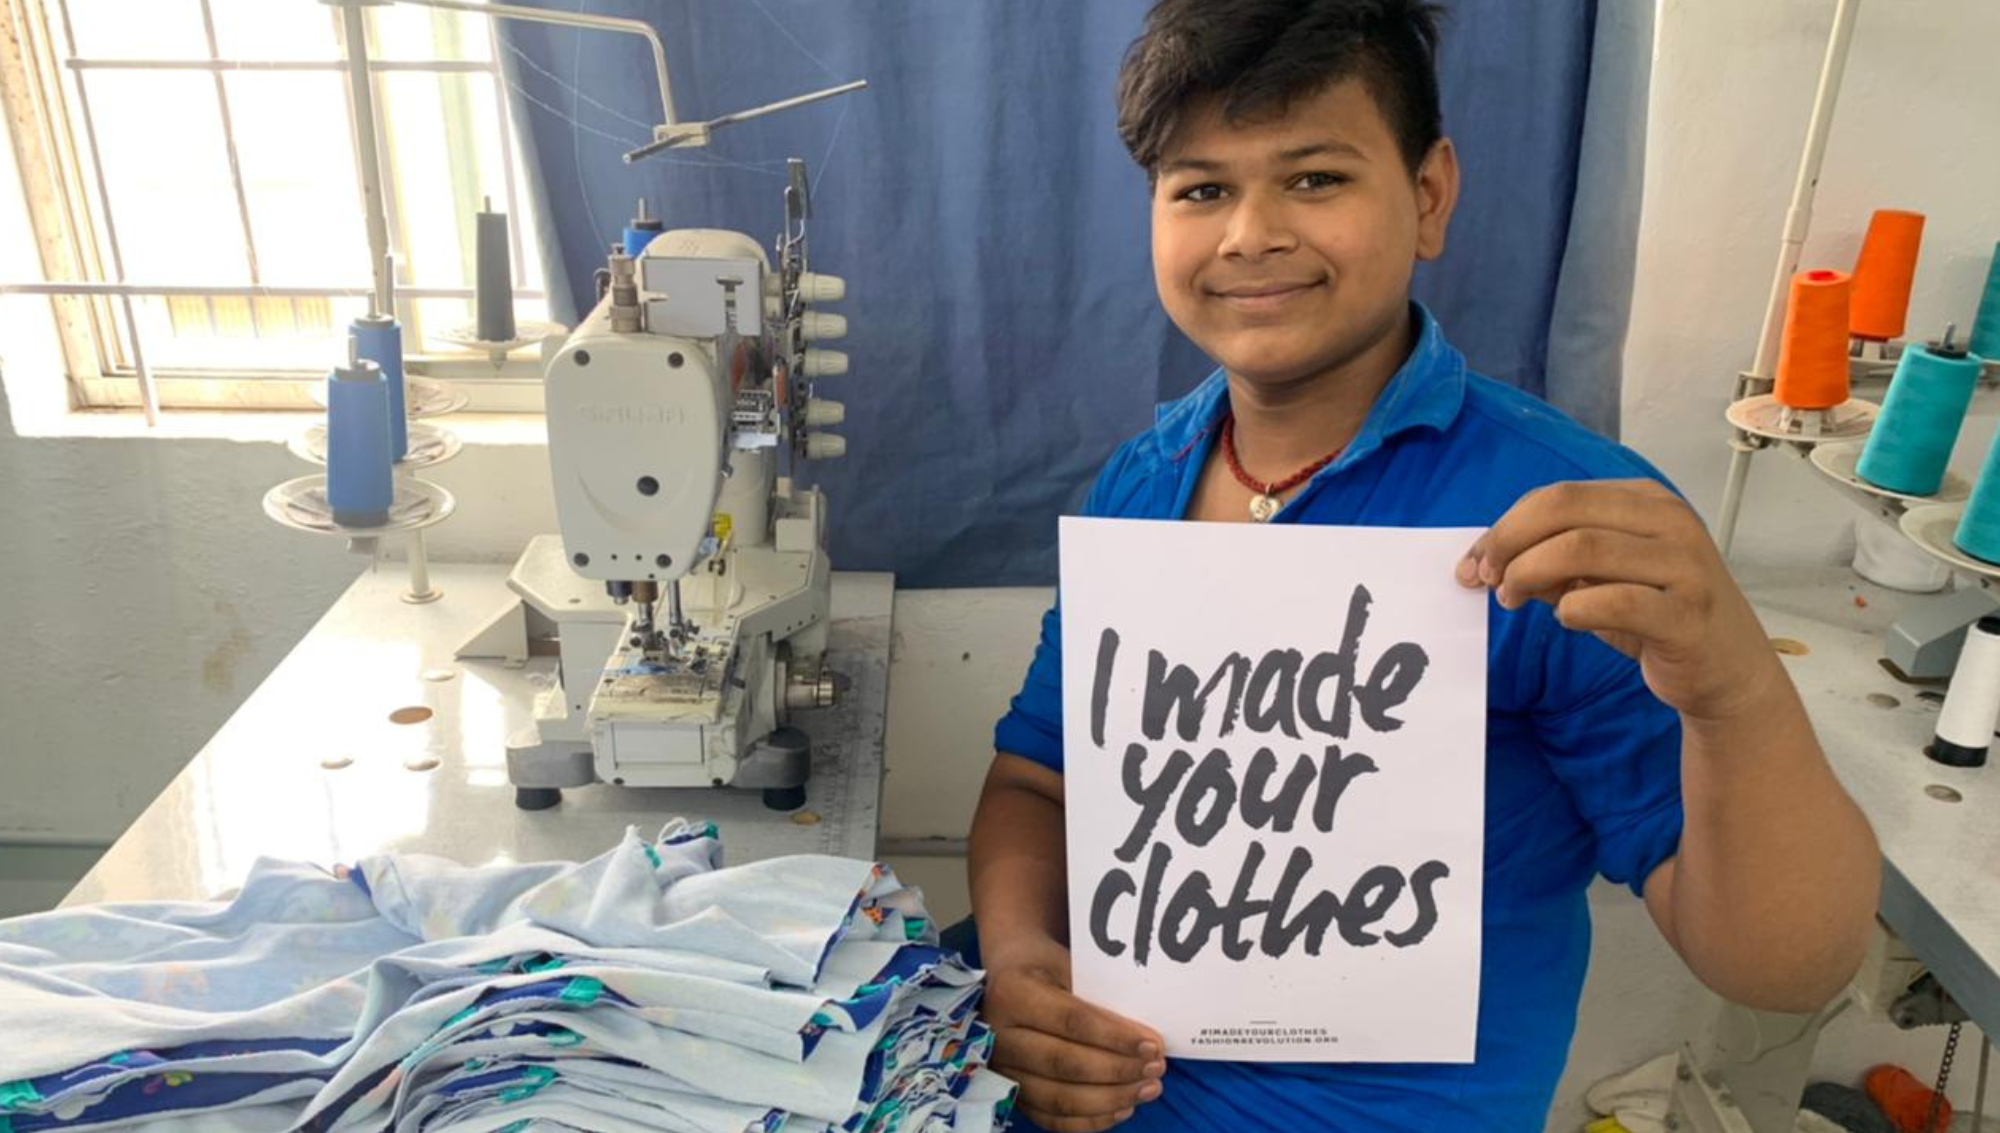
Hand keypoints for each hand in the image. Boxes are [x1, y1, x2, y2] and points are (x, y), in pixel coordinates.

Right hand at [983, 935, 1166, 1131]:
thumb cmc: (1047, 969)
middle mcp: (998, 1037)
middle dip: (1118, 1070)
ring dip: (1111, 1099)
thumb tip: (1146, 1038)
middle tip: (1156, 1068)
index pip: (1071, 1021)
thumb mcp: (1069, 965)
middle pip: (1064, 1064)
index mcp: (1013, 995)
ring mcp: (1002, 1071)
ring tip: (1148, 1088)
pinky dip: (1091, 1120)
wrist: (1008, 978)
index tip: (1152, 1044)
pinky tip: (1123, 1108)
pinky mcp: (1012, 1095)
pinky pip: (1053, 1120)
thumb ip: (1100, 998)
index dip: (1115, 1037)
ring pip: (1059, 1099)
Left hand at [1455, 479, 1783, 723]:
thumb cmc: (1657, 618)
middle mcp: (1670, 521)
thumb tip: (1489, 561)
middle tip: (1485, 579)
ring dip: (1529, 574)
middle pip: (1565, 510)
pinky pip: (1614, 601)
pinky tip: (1566, 619)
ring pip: (1582, 548)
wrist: (1728, 671)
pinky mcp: (1688, 614)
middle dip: (1509, 542)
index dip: (1505, 526)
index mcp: (1646, 501)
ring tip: (1513, 600)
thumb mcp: (1599, 581)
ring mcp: (1684, 565)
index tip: (1473, 561)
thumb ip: (1551, 564)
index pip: (1559, 496)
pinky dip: (1574, 609)